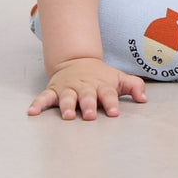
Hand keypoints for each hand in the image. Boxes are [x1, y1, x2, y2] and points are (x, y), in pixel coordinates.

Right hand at [27, 57, 146, 119]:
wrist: (77, 61)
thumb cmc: (101, 76)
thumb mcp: (119, 78)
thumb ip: (134, 86)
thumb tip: (144, 99)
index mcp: (101, 85)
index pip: (108, 94)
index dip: (111, 102)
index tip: (114, 112)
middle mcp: (84, 87)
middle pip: (87, 96)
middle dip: (88, 105)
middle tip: (89, 115)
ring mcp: (68, 88)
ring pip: (67, 97)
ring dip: (66, 106)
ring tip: (67, 116)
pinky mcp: (54, 90)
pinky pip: (44, 97)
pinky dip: (38, 104)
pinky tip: (32, 112)